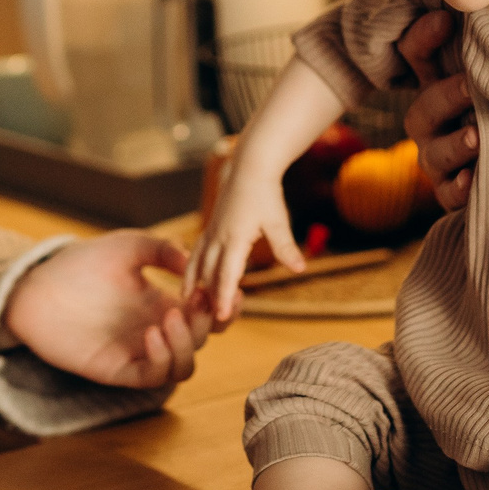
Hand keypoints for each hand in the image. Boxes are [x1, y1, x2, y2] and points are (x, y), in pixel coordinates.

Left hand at [3, 231, 213, 388]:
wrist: (36, 286)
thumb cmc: (79, 264)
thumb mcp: (127, 247)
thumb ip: (161, 249)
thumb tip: (193, 261)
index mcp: (165, 304)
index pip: (210, 317)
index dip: (226, 309)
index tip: (227, 292)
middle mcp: (157, 331)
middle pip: (202, 341)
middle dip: (205, 323)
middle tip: (194, 302)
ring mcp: (138, 353)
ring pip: (184, 368)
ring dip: (186, 345)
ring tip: (168, 319)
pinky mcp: (117, 369)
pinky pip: (151, 377)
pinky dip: (160, 360)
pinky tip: (150, 333)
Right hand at [189, 169, 299, 322]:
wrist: (250, 167)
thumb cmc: (266, 194)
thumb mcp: (278, 221)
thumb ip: (285, 248)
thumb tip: (299, 269)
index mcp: (235, 238)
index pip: (227, 274)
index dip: (223, 297)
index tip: (221, 316)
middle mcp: (218, 237)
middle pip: (208, 273)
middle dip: (208, 297)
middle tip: (207, 321)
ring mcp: (211, 232)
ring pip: (197, 263)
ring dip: (194, 284)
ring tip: (189, 304)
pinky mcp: (210, 228)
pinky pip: (195, 253)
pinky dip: (191, 269)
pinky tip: (190, 282)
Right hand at [398, 10, 476, 210]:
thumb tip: (473, 9)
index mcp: (437, 87)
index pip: (416, 56)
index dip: (423, 39)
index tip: (445, 22)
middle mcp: (430, 125)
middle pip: (422, 110)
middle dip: (445, 97)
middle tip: (471, 87)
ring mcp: (438, 160)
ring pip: (433, 155)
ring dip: (454, 145)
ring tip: (477, 137)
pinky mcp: (452, 192)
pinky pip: (448, 195)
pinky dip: (459, 189)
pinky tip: (473, 180)